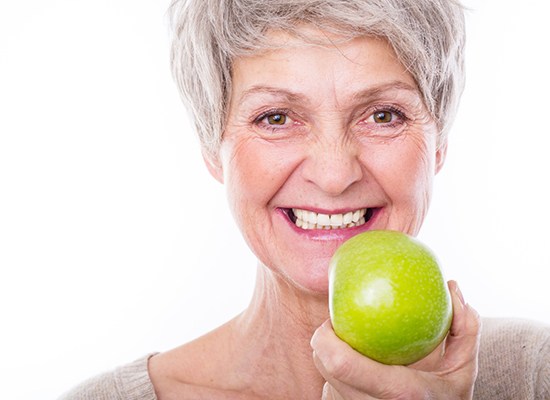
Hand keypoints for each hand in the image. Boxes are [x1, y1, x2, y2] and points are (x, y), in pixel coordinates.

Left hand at [311, 281, 480, 399]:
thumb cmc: (447, 397)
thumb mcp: (463, 368)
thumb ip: (465, 328)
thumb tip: (452, 287)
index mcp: (399, 393)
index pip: (341, 363)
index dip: (325, 337)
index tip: (332, 319)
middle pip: (324, 367)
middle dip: (323, 341)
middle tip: (338, 326)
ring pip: (324, 379)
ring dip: (328, 358)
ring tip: (349, 346)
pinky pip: (330, 390)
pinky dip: (335, 376)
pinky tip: (352, 367)